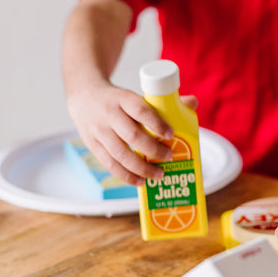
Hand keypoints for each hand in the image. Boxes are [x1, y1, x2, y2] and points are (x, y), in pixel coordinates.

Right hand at [67, 81, 190, 186]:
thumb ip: (163, 102)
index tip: (171, 134)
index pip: (139, 109)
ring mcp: (99, 131)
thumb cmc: (120, 100)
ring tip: (159, 174)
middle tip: (170, 157)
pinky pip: (110, 164)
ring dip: (141, 168)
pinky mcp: (93, 145)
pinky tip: (141, 181)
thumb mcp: (136, 95)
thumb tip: (193, 103)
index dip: (155, 123)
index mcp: (122, 98)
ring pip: (120, 154)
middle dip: (153, 149)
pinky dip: (126, 176)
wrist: (84, 97)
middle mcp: (109, 114)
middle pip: (131, 135)